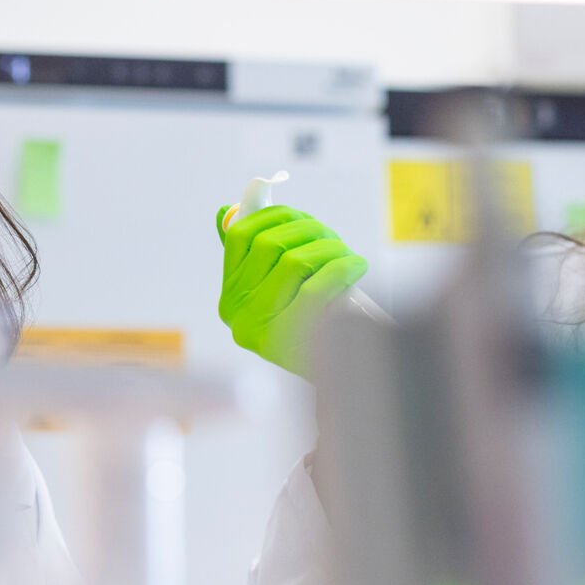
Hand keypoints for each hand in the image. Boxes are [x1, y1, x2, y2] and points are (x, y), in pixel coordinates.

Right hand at [215, 203, 369, 376]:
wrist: (340, 375)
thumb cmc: (314, 325)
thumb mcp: (281, 292)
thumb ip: (256, 255)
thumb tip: (228, 209)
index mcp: (231, 297)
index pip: (240, 237)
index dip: (272, 215)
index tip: (299, 215)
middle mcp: (236, 313)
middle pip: (270, 244)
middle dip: (308, 230)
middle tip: (332, 237)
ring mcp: (258, 328)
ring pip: (295, 260)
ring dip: (329, 247)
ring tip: (347, 255)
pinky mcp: (288, 339)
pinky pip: (317, 286)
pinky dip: (342, 268)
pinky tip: (357, 266)